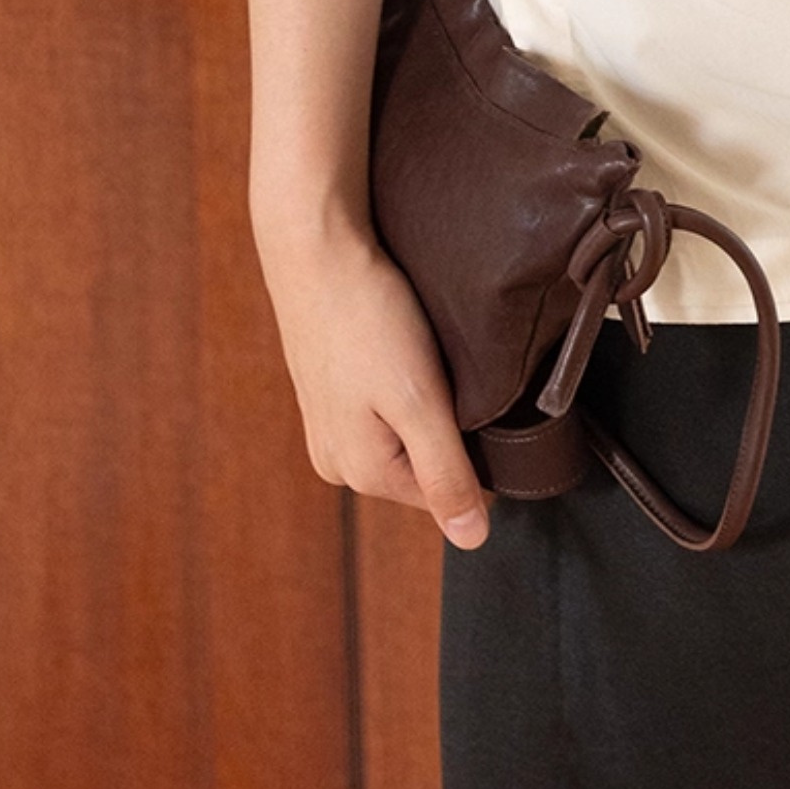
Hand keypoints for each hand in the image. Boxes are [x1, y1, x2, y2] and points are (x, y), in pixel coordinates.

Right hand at [255, 208, 491, 550]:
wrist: (315, 248)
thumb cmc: (369, 318)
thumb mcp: (420, 402)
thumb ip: (446, 475)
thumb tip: (472, 541)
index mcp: (359, 473)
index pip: (447, 491)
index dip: (473, 446)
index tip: (466, 393)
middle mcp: (335, 460)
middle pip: (424, 463)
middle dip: (444, 423)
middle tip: (440, 367)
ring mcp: (325, 425)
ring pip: (404, 432)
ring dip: (423, 400)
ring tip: (418, 353)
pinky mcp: (325, 391)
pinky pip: (382, 406)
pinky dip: (400, 381)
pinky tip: (398, 347)